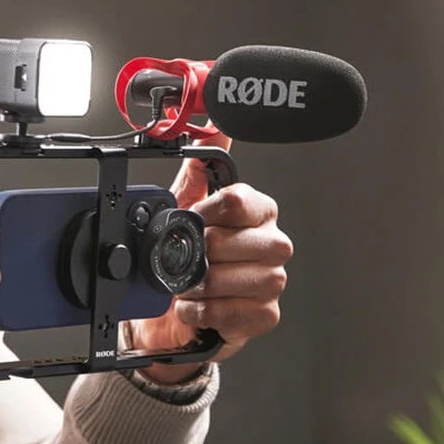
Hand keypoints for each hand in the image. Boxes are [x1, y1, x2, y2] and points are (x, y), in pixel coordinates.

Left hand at [127, 131, 292, 384]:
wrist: (170, 305)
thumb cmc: (184, 253)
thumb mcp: (184, 206)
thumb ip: (198, 168)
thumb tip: (212, 130)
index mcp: (255, 211)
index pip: (240, 201)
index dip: (207, 212)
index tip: (187, 219)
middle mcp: (270, 243)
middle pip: (250, 242)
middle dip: (208, 253)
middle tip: (186, 258)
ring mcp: (272, 280)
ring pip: (254, 279)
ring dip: (209, 285)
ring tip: (186, 285)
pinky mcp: (265, 313)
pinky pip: (245, 313)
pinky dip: (211, 312)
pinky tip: (194, 307)